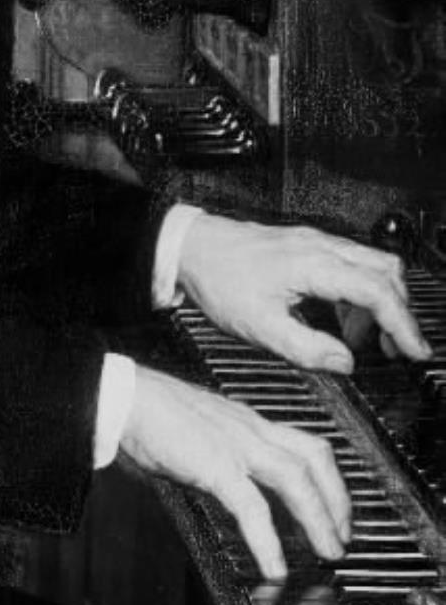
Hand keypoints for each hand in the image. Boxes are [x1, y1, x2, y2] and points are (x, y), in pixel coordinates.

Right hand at [119, 366, 349, 578]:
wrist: (122, 396)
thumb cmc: (151, 410)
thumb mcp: (202, 427)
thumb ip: (224, 451)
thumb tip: (233, 484)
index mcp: (247, 422)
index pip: (305, 443)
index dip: (330, 478)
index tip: (336, 507)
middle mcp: (249, 429)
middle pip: (314, 457)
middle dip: (337, 500)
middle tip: (343, 536)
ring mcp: (234, 445)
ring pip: (295, 479)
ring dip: (318, 519)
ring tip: (327, 552)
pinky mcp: (214, 464)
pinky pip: (252, 507)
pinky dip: (269, 541)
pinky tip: (274, 567)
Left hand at [176, 215, 430, 372]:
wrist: (188, 247)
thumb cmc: (217, 278)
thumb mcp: (259, 326)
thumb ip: (306, 349)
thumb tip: (345, 362)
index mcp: (314, 265)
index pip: (378, 292)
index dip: (403, 325)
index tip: (415, 352)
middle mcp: (320, 246)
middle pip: (386, 272)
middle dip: (400, 312)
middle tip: (398, 349)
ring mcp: (314, 242)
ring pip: (371, 264)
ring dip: (380, 301)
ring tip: (366, 340)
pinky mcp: (305, 245)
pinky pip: (350, 263)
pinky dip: (359, 292)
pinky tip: (342, 319)